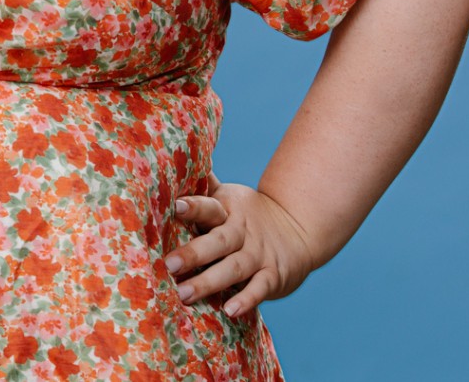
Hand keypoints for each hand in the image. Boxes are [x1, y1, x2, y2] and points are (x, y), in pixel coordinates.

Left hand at [165, 180, 315, 316]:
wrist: (299, 228)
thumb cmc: (248, 213)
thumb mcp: (228, 196)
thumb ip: (203, 185)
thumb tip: (175, 157)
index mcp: (227, 210)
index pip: (209, 207)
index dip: (194, 207)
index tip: (176, 206)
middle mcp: (242, 232)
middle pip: (218, 242)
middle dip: (193, 253)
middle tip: (169, 265)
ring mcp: (258, 254)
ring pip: (233, 268)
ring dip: (209, 282)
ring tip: (184, 294)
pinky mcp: (273, 276)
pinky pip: (259, 289)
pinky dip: (246, 299)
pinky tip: (229, 310)